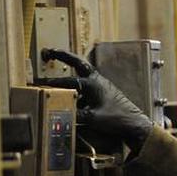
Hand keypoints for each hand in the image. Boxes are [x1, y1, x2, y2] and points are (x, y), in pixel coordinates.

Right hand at [38, 48, 153, 153]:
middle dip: (63, 56)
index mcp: (93, 84)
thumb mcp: (92, 118)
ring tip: (60, 73)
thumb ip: (76, 116)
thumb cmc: (117, 119)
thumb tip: (61, 116)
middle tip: (51, 51)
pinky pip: (89, 86)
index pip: (68, 82)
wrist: (136, 124)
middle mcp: (98, 81)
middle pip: (78, 63)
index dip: (53, 83)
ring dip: (72, 71)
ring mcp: (103, 85)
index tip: (40, 84)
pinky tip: (76, 98)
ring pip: (84, 74)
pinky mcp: (106, 92)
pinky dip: (81, 88)